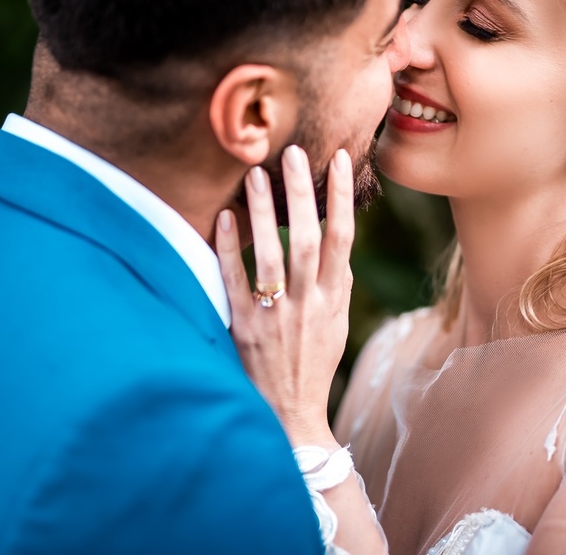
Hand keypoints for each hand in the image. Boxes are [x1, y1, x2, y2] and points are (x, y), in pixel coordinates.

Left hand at [216, 145, 354, 447]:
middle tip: (293, 151)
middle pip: (306, 237)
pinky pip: (235, 282)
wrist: (291, 414)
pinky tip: (224, 217)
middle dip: (301, 192)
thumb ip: (335, 280)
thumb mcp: (335, 321)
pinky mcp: (245, 329)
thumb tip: (338, 237)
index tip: (341, 158)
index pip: (342, 237)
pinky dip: (230, 249)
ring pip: (271, 254)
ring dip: (263, 211)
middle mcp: (308, 303)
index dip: (341, 196)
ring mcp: (276, 316)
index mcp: (333, 297)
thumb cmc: (312, 361)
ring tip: (254, 173)